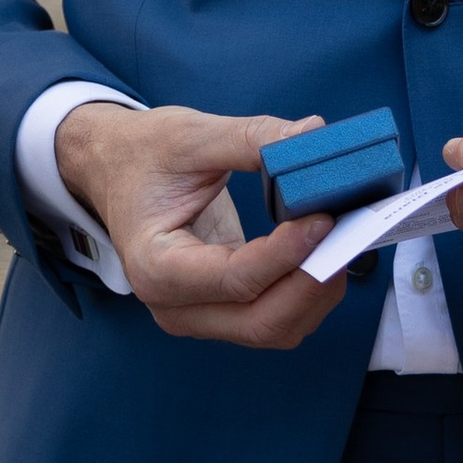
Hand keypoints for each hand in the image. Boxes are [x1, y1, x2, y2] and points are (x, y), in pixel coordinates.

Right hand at [51, 99, 343, 348]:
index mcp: (154, 266)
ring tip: (343, 239)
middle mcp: (175, 306)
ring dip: (317, 291)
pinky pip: (276, 316)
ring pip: (275, 327)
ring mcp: (199, 315)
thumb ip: (251, 138)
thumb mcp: (189, 135)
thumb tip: (314, 136)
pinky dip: (308, 290)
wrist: (115, 169)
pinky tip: (325, 250)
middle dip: (312, 283)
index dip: (286, 254)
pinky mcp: (223, 309)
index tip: (323, 218)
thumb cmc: (143, 154)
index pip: (234, 278)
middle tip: (347, 234)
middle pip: (261, 320)